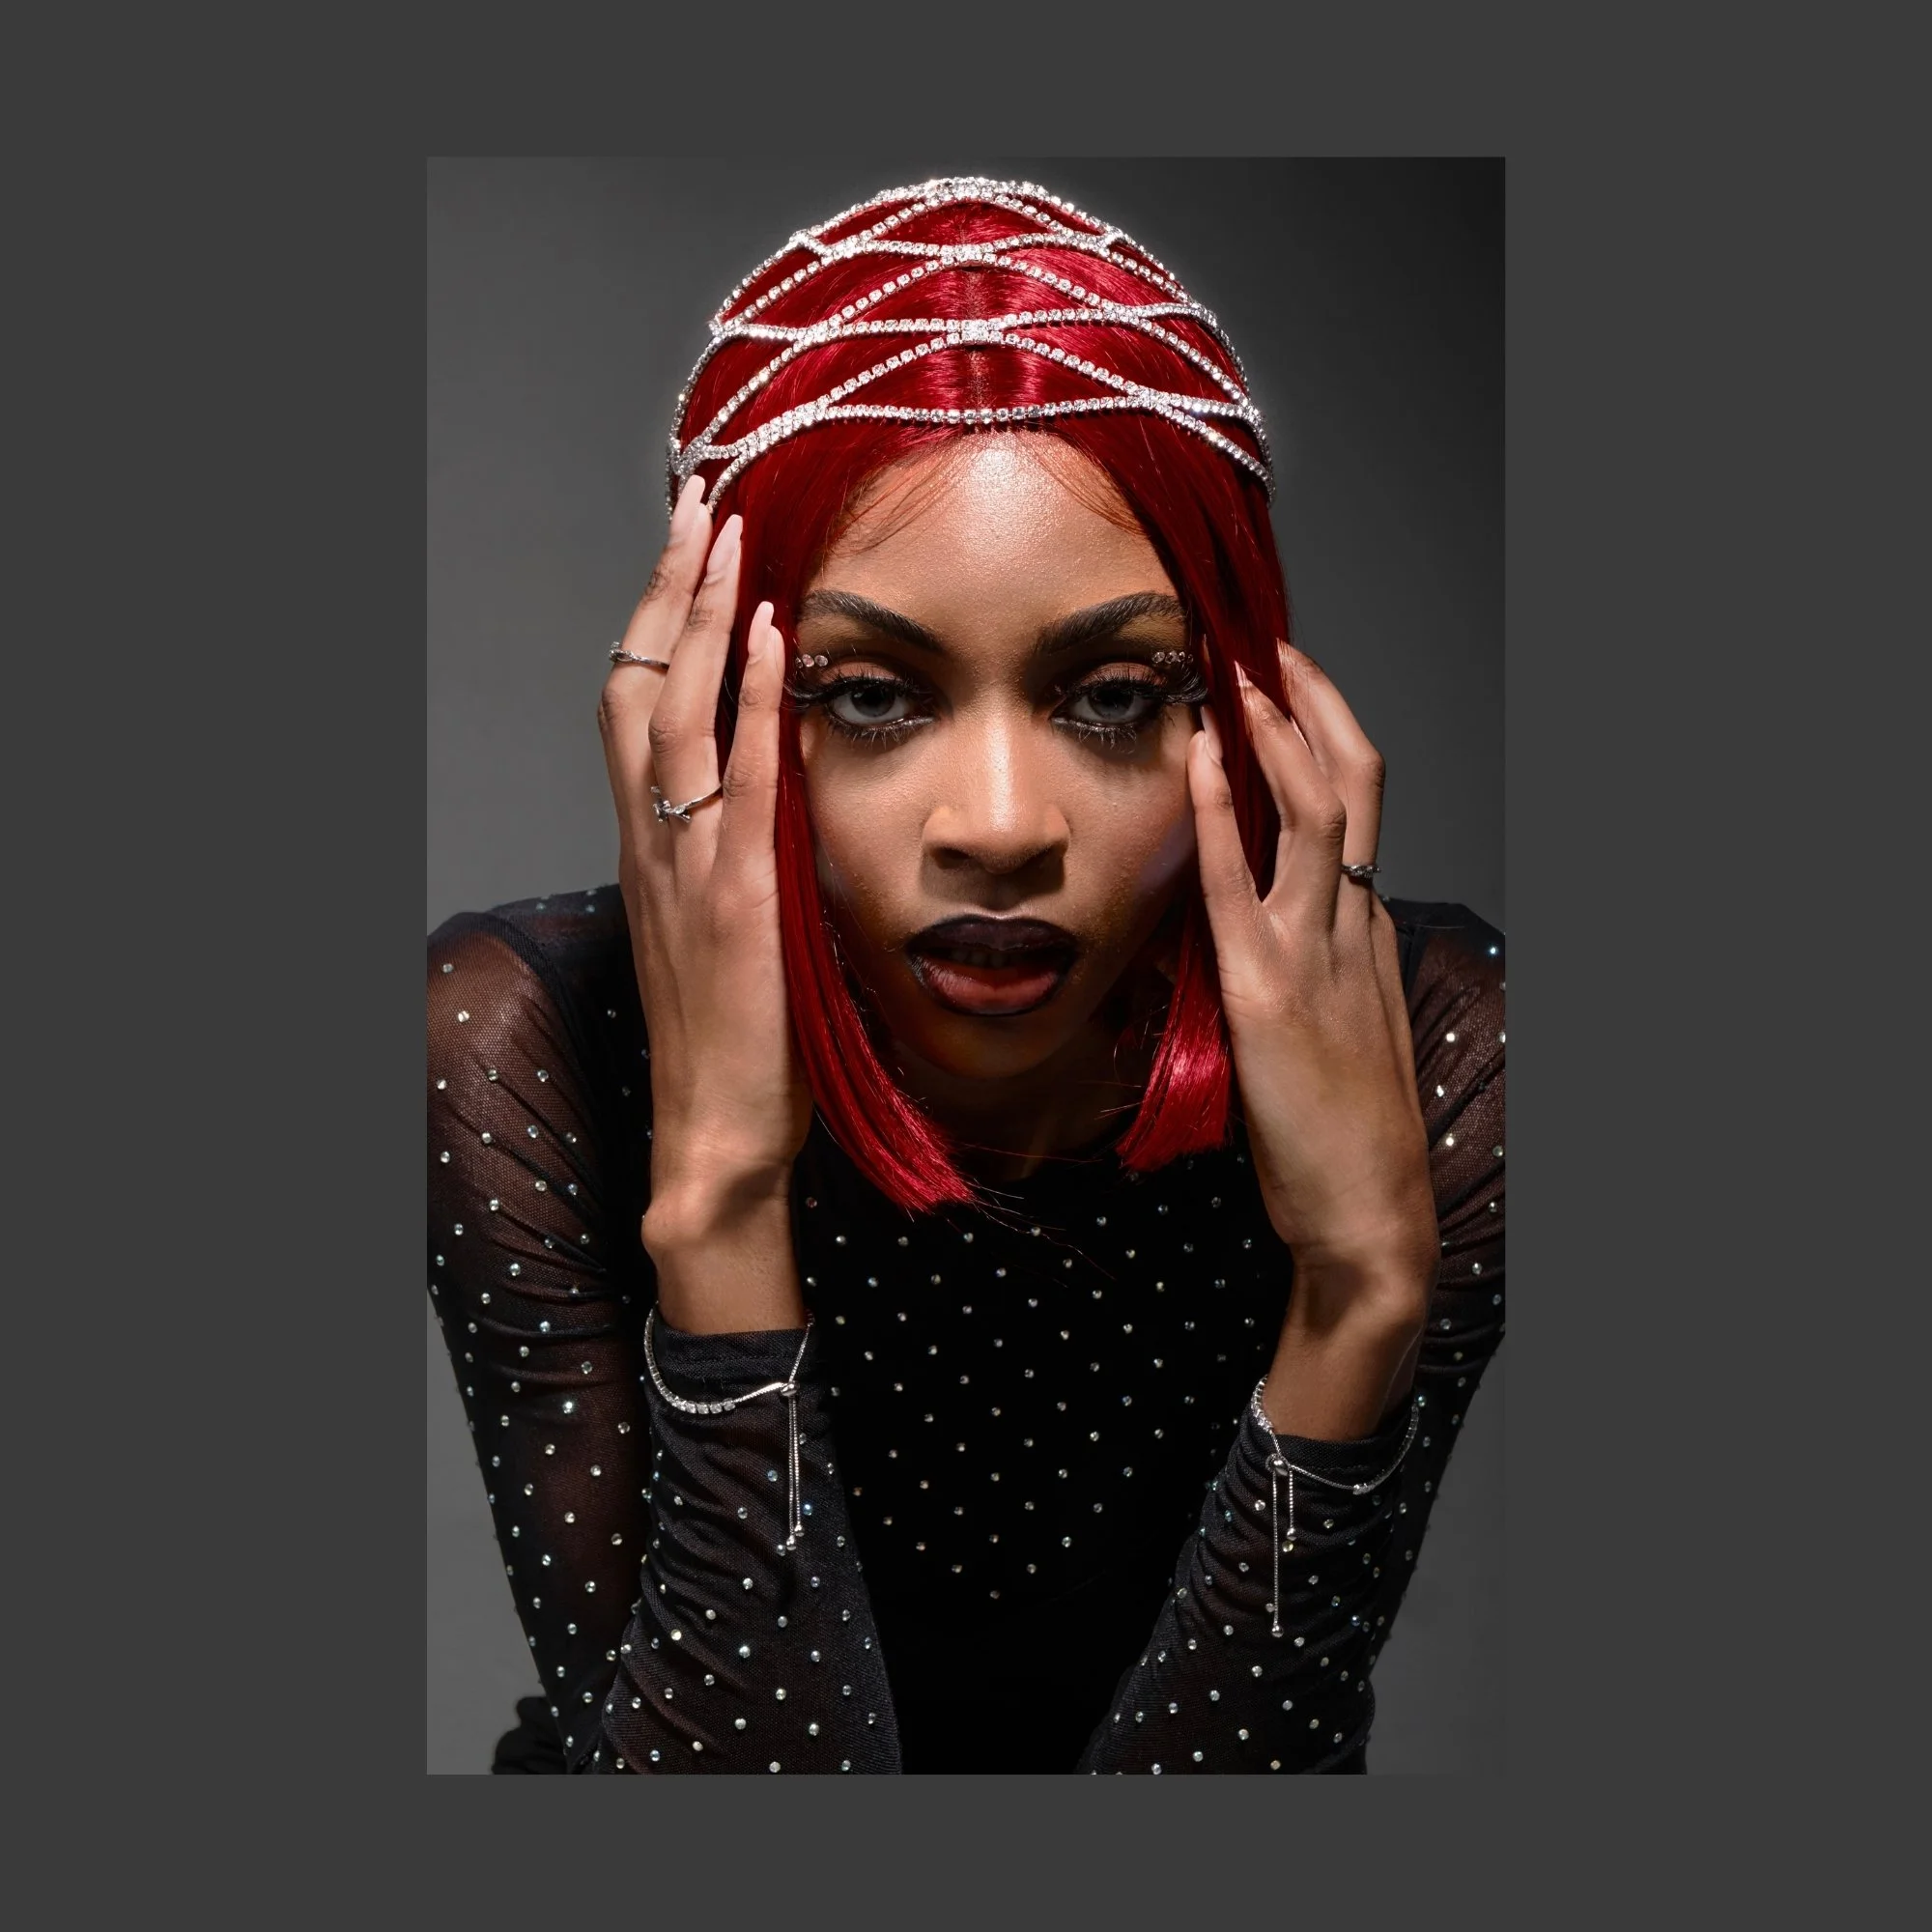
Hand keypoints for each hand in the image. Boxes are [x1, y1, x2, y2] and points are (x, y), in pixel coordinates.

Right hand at [597, 482, 811, 1320]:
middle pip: (638, 685)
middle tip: (693, 502)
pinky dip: (750, 702)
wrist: (715, 1132)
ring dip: (697, 615)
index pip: (637, 707)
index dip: (655, 624)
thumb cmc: (733, 1039)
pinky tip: (767, 635)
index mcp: (652, 847)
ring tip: (721, 531)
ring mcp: (688, 865)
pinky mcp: (735, 898)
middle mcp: (655, 841)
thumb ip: (736, 854)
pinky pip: (739, 780)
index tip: (684, 552)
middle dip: (665, 588)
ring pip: (675, 713)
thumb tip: (779, 789)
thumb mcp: (725, 929)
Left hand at [1186, 640, 1436, 1425]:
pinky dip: (1222, 811)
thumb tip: (1265, 933)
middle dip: (1314, 706)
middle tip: (1270, 643)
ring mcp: (1316, 955)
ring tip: (1240, 669)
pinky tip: (1199, 757)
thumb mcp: (1341, 1035)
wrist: (1370, 1216)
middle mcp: (1352, 926)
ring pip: (1315, 812)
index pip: (1358, 808)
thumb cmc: (1347, 1139)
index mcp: (1367, 933)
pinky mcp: (1271, 994)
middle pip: (1353, 785)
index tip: (1290, 687)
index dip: (1329, 738)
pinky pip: (1242, 882)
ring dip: (1276, 732)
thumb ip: (1315, 973)